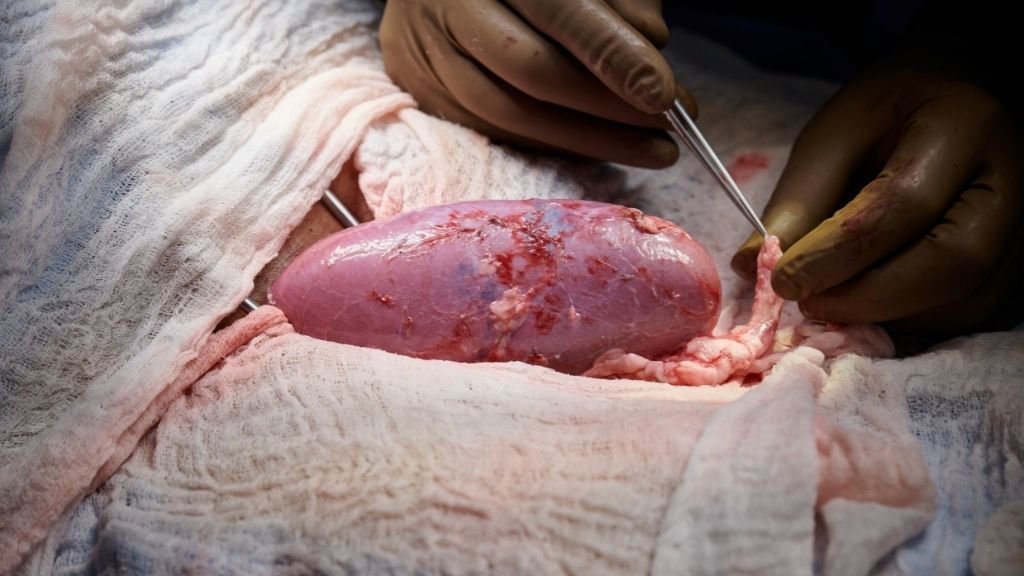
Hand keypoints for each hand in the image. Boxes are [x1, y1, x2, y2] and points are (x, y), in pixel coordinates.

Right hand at [378, 0, 694, 167]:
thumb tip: (650, 47)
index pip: (557, 8)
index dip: (612, 54)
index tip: (665, 94)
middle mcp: (447, 1)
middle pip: (530, 68)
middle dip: (606, 107)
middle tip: (668, 128)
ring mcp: (424, 48)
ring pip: (508, 111)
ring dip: (587, 140)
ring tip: (650, 147)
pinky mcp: (420, 86)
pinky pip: (492, 130)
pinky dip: (552, 144)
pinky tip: (599, 145)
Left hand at [732, 68, 1023, 335]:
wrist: (962, 91)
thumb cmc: (894, 108)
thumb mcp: (836, 132)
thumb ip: (801, 198)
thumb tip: (753, 268)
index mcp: (963, 128)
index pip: (904, 204)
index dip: (837, 252)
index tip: (782, 279)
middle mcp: (1011, 182)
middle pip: (950, 264)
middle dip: (867, 296)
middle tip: (807, 301)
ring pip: (965, 301)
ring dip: (888, 316)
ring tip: (832, 300)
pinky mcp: (1020, 264)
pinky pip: (973, 314)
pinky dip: (914, 321)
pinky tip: (871, 303)